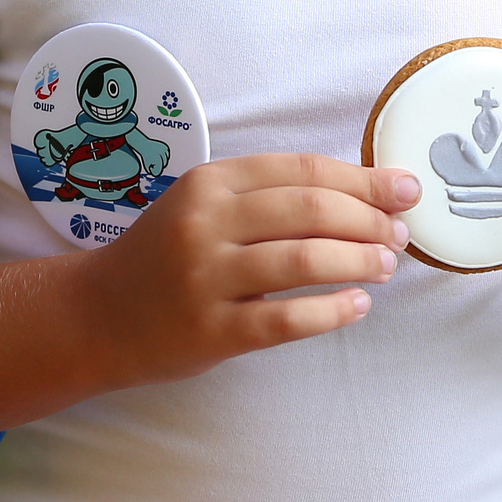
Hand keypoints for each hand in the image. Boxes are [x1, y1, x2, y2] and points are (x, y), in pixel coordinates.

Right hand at [78, 154, 417, 388]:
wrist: (97, 315)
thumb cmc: (165, 255)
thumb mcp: (204, 205)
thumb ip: (267, 196)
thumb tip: (362, 194)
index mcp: (211, 182)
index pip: (303, 170)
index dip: (363, 178)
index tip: (404, 189)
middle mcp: (206, 223)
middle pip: (311, 210)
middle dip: (370, 220)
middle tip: (399, 234)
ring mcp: (206, 278)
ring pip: (304, 260)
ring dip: (359, 262)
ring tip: (384, 267)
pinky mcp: (210, 331)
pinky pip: (285, 320)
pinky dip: (331, 312)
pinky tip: (357, 306)